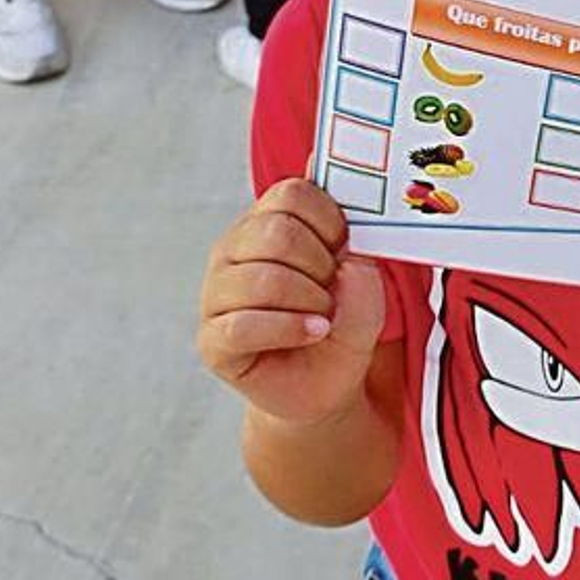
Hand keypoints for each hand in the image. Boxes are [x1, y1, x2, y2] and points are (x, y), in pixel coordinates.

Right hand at [198, 177, 386, 424]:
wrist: (326, 386)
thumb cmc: (340, 327)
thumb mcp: (367, 292)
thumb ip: (363, 266)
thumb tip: (348, 261)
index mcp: (266, 222)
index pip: (291, 193)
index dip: (330, 221)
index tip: (345, 249)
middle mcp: (233, 251)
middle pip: (275, 232)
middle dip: (320, 265)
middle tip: (332, 290)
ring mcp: (217, 293)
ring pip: (262, 278)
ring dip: (309, 300)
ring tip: (324, 317)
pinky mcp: (212, 338)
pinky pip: (244, 324)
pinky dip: (290, 328)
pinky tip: (313, 333)